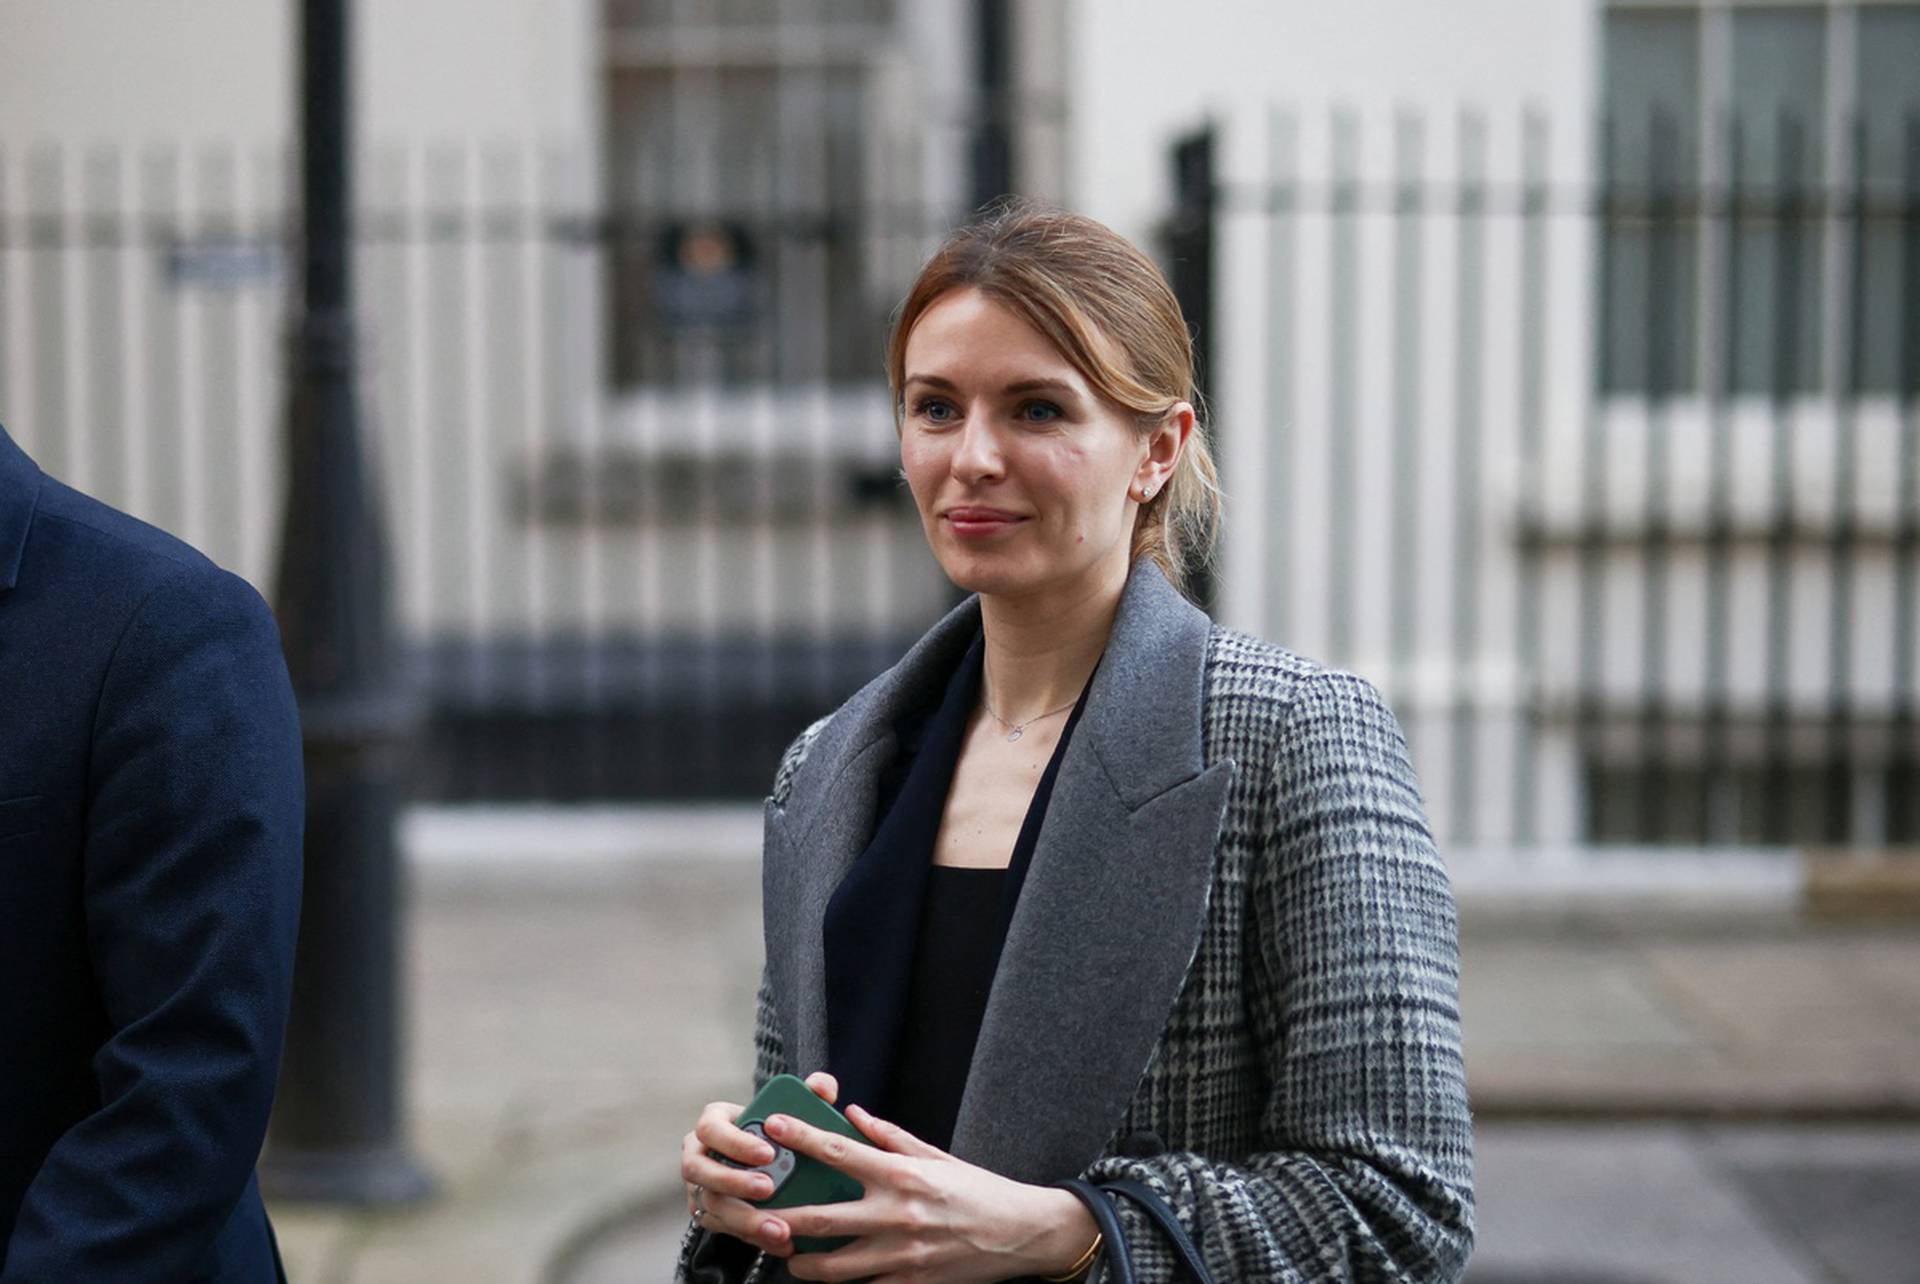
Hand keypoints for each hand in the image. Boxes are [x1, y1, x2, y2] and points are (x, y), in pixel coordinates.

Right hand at [679, 1070, 840, 1258]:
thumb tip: (822, 1086)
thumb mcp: (789, 1108)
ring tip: (780, 1228)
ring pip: (711, 1206)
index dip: (735, 1142)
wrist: (765, 1163)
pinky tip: (782, 1242)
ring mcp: (700, 1187)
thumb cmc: (776, 1131)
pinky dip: (754, 1238)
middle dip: (733, 1182)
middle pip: (699, 1171)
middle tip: (768, 1189)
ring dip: (744, 1219)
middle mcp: (698, 1155)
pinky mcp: (709, 1215)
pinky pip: (725, 1230)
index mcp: (713, 1124)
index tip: (768, 1153)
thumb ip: (809, 1092)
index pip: (711, 1128)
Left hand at [768, 1102, 1097, 1282]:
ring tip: (790, 1256)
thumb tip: (852, 1115)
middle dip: (782, 1218)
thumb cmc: (978, 1190)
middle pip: (822, 1219)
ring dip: (803, 1263)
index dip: (802, 1137)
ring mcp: (903, 1255)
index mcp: (902, 1175)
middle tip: (757, 1215)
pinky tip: (830, 1276)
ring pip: (835, 1267)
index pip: (840, 1152)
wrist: (1020, 1234)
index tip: (774, 1125)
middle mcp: (898, 1214)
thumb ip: (889, 1137)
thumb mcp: (935, 1155)